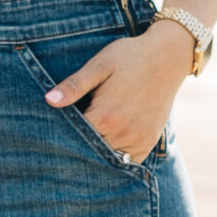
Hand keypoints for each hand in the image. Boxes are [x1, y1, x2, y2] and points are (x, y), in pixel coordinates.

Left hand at [44, 23, 196, 164]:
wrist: (167, 56)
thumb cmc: (129, 57)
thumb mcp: (98, 65)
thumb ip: (74, 85)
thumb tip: (49, 100)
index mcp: (105, 116)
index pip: (74, 138)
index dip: (62, 134)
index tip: (55, 128)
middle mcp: (123, 133)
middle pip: (90, 151)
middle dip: (79, 145)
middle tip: (71, 134)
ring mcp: (138, 140)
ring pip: (108, 158)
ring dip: (98, 152)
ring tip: (90, 137)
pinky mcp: (148, 141)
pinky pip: (128, 160)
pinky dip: (117, 155)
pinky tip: (108, 142)